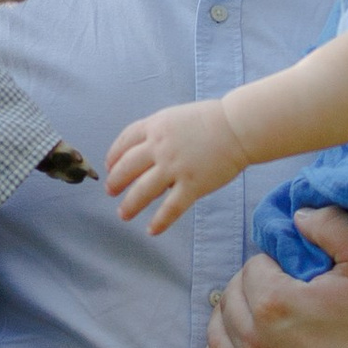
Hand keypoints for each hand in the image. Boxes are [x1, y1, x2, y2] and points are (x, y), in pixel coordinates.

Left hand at [107, 97, 245, 234]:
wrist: (238, 127)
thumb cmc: (213, 120)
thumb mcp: (178, 117)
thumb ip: (161, 132)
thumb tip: (149, 154)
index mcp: (156, 127)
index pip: (125, 142)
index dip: (114, 156)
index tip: (110, 167)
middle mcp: (160, 147)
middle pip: (127, 168)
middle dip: (116, 181)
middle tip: (111, 191)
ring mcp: (175, 168)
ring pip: (143, 191)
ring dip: (130, 204)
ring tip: (123, 214)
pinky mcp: (192, 185)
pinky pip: (171, 208)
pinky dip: (160, 221)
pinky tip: (152, 230)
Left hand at [184, 209, 347, 347]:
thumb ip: (329, 224)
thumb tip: (295, 216)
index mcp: (274, 303)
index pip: (250, 270)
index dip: (270, 266)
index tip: (291, 273)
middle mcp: (256, 345)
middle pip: (229, 304)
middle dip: (246, 293)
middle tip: (273, 294)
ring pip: (217, 343)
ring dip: (226, 325)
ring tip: (245, 319)